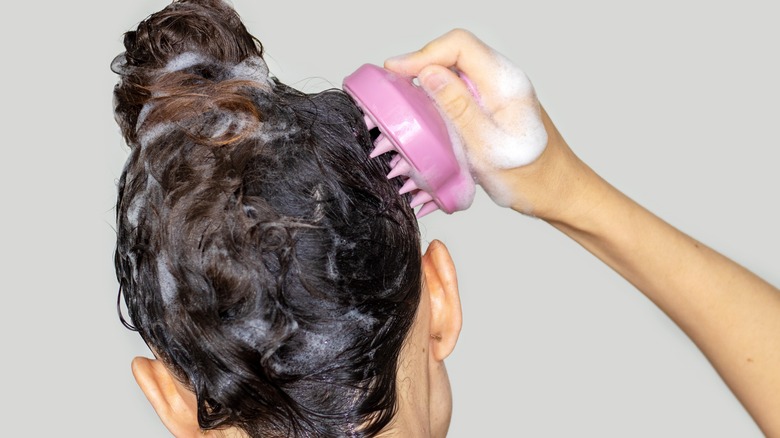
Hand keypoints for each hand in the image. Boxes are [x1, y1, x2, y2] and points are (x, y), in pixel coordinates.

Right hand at [385, 29, 573, 215]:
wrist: (560, 193)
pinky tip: (427, 110)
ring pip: (458, 69)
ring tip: (404, 96)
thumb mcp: (487, 147)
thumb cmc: (531, 178)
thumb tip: (429, 73)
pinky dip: (441, 93)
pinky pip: (464, 87)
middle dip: (422, 63)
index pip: (459, 45)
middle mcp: (504, 80)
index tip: (396, 71)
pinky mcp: (495, 105)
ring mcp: (500, 92)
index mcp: (506, 83)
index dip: (423, 54)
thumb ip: (458, 107)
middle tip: (394, 84)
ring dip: (429, 78)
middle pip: (456, 52)